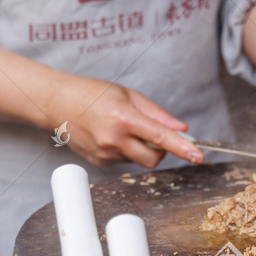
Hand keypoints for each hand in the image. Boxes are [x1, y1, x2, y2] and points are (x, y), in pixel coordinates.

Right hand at [0, 35, 202, 168]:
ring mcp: (105, 154)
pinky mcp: (99, 162)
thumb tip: (181, 128)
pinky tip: (109, 136)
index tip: (198, 156)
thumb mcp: (128, 94)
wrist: (56, 103)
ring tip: (121, 128)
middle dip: (161, 151)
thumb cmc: (92, 93)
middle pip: (153, 158)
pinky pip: (123, 161)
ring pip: (138, 160)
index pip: (161, 137)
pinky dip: (124, 151)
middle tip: (152, 133)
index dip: (183, 148)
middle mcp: (114, 139)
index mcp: (124, 118)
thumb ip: (157, 113)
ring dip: (139, 148)